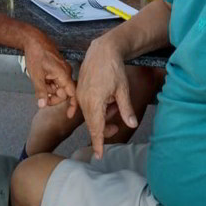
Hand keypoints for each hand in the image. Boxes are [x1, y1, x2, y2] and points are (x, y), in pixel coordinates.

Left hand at [23, 29, 76, 116]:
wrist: (33, 40)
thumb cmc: (36, 56)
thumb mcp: (36, 75)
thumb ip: (41, 91)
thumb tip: (42, 105)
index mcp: (63, 74)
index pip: (72, 93)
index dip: (72, 105)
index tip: (69, 115)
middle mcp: (66, 72)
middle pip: (64, 92)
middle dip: (54, 97)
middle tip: (42, 99)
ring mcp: (63, 70)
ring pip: (60, 86)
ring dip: (51, 90)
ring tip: (40, 84)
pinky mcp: (58, 68)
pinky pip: (57, 80)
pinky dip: (50, 84)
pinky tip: (42, 79)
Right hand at [77, 38, 137, 158]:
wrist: (103, 49)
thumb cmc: (114, 69)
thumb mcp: (123, 90)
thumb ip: (125, 109)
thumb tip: (131, 124)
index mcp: (94, 103)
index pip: (96, 129)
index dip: (98, 143)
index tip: (99, 156)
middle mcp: (84, 100)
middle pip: (92, 123)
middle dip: (103, 128)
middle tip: (116, 126)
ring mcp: (80, 94)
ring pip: (88, 114)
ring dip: (99, 116)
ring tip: (112, 105)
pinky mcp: (79, 89)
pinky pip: (80, 105)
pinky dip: (82, 110)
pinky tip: (73, 115)